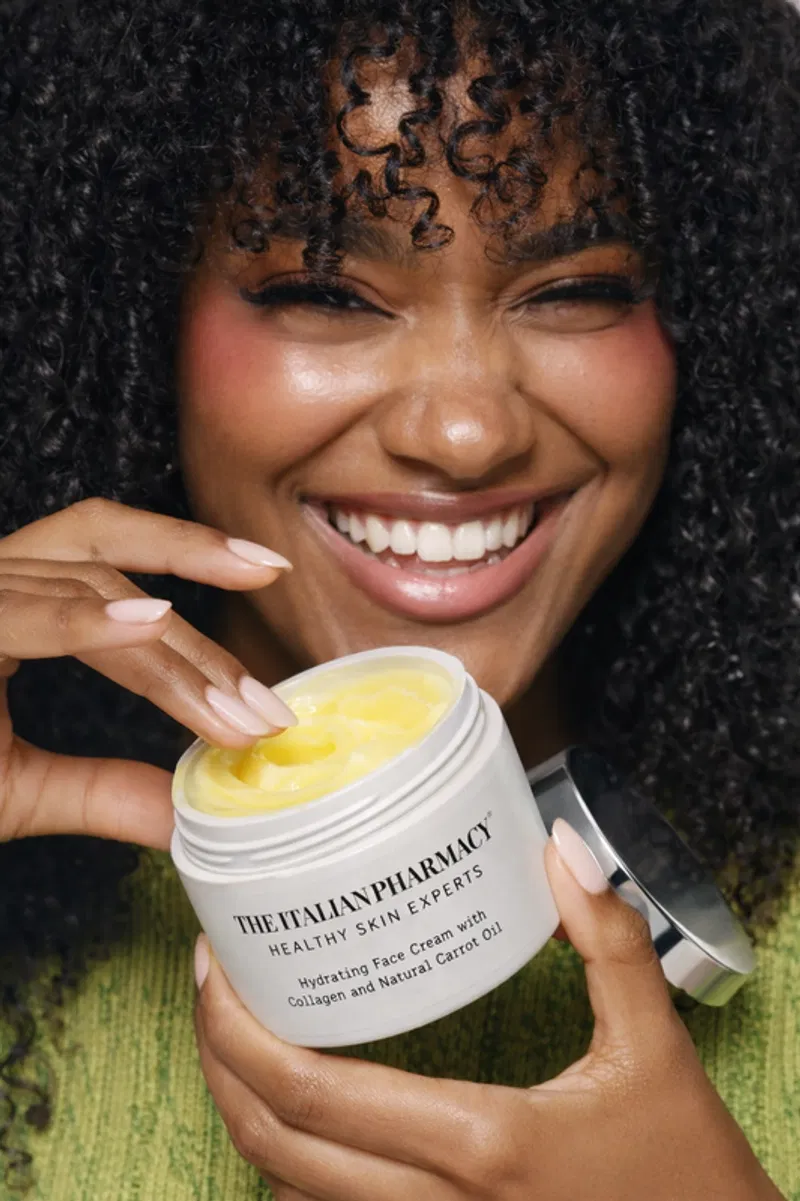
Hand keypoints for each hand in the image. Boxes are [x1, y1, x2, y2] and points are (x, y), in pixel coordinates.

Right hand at [0, 498, 293, 846]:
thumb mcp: (14, 788)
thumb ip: (98, 790)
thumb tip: (184, 814)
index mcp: (4, 594)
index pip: (106, 558)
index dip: (192, 567)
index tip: (268, 600)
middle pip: (105, 552)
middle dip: (200, 613)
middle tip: (269, 694)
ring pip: (78, 581)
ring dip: (165, 652)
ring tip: (233, 708)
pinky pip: (15, 609)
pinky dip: (82, 618)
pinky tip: (149, 624)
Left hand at [195, 825, 783, 1200]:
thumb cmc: (689, 1171)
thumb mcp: (656, 1048)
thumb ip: (612, 942)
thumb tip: (564, 848)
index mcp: (480, 1142)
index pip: (310, 1095)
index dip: (235, 1031)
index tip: (214, 966)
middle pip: (273, 1144)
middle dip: (217, 1062)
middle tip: (212, 982)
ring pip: (288, 1190)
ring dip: (246, 1112)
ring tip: (241, 1031)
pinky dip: (291, 1160)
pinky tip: (303, 1101)